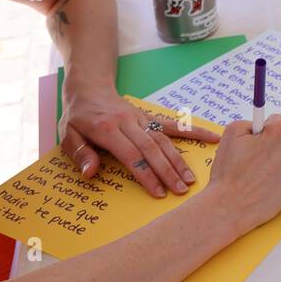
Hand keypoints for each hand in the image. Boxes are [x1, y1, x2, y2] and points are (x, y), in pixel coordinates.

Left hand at [60, 91, 218, 197]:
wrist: (89, 88)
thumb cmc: (78, 117)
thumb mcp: (67, 135)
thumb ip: (79, 153)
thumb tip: (90, 172)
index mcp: (107, 129)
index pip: (131, 154)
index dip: (146, 174)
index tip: (158, 193)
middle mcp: (128, 122)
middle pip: (151, 148)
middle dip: (167, 171)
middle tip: (181, 190)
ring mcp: (142, 118)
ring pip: (164, 139)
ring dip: (178, 159)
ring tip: (190, 179)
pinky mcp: (150, 117)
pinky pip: (173, 125)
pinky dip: (193, 132)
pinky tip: (213, 138)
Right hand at [206, 115, 280, 238]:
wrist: (231, 206)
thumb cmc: (230, 171)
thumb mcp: (232, 132)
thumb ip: (252, 121)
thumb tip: (262, 125)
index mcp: (280, 129)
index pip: (279, 119)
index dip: (265, 130)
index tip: (259, 139)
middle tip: (265, 152)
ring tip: (264, 171)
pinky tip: (272, 181)